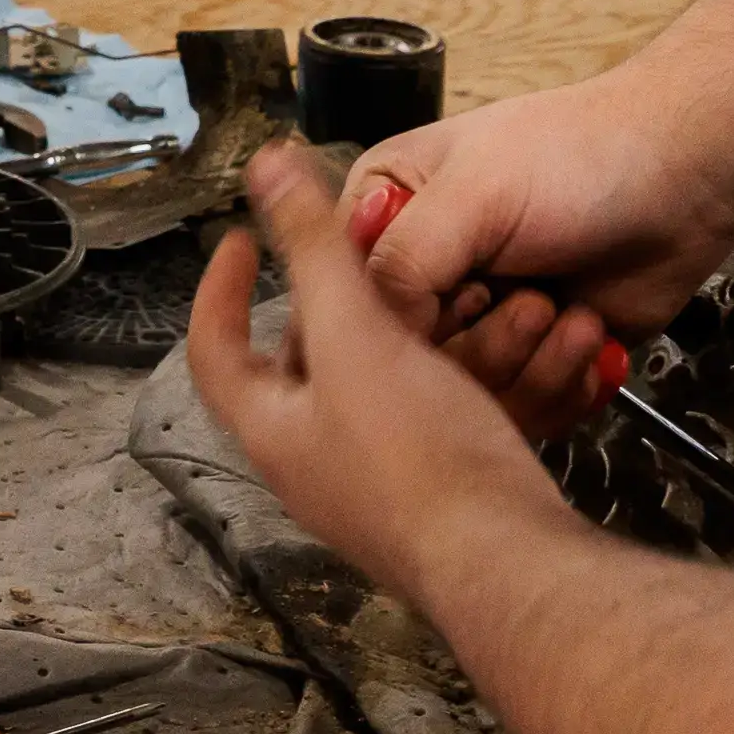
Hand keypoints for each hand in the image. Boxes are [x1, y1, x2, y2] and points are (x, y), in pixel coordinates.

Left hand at [184, 142, 568, 589]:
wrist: (509, 565)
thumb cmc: (418, 460)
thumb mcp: (357, 335)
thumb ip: (315, 250)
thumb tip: (265, 167)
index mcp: (273, 428)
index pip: (214, 349)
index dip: (218, 288)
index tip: (240, 240)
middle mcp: (316, 465)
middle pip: (315, 363)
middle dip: (356, 302)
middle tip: (381, 259)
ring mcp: (380, 488)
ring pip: (394, 387)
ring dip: (438, 335)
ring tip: (472, 294)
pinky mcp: (443, 499)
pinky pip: (450, 420)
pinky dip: (482, 379)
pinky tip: (519, 351)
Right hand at [337, 76, 733, 440]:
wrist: (687, 177)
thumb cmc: (574, 160)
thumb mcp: (471, 193)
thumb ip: (399, 262)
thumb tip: (371, 333)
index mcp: (385, 214)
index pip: (343, 302)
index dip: (396, 323)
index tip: (456, 299)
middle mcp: (424, 271)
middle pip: (407, 365)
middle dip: (478, 347)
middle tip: (526, 301)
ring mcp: (483, 318)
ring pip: (470, 396)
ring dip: (530, 365)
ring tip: (568, 313)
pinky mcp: (537, 359)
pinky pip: (525, 411)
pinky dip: (562, 386)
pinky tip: (589, 339)